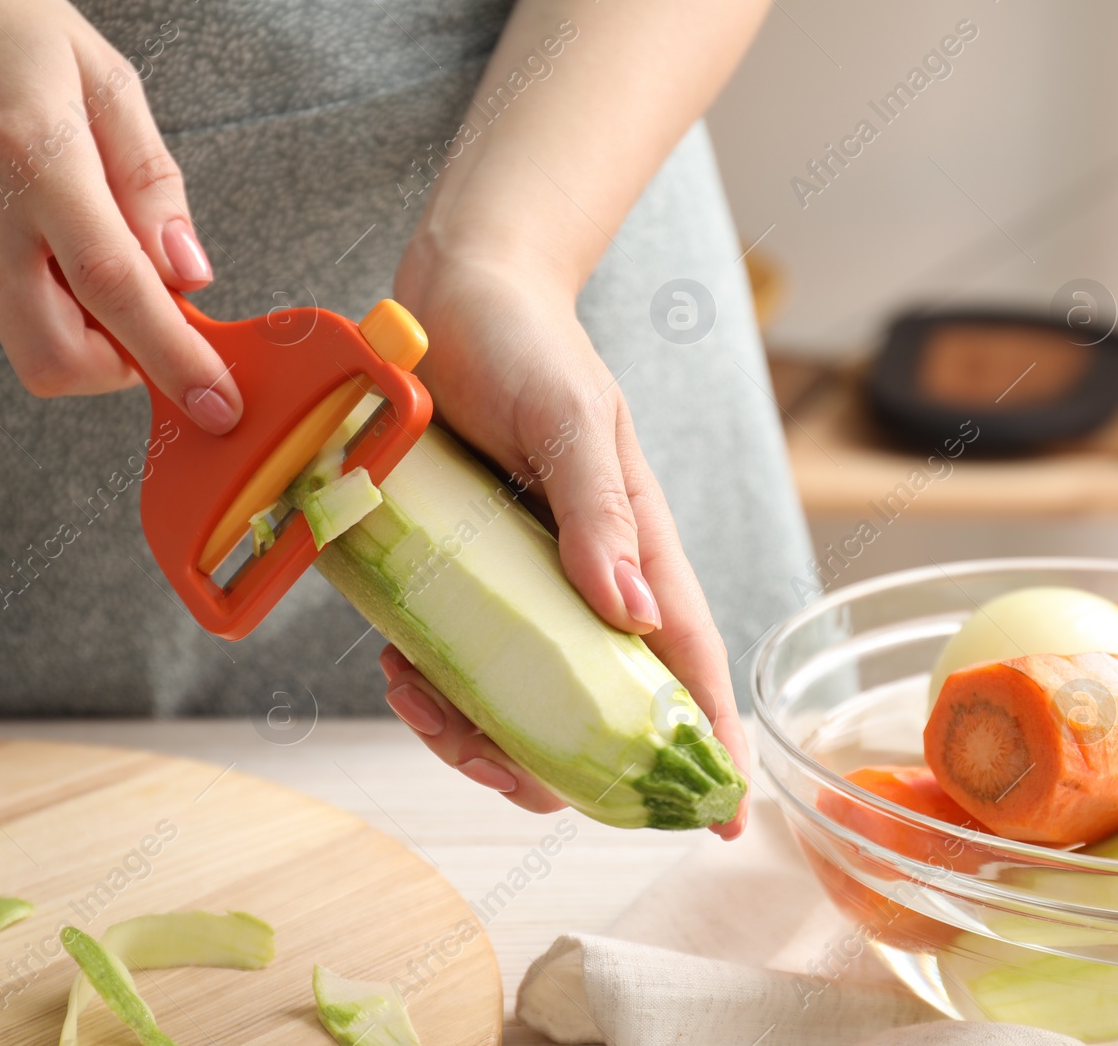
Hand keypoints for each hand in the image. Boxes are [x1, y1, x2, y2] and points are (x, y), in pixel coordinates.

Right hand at [0, 0, 240, 430]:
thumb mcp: (105, 80)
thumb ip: (152, 184)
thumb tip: (188, 275)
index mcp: (35, 157)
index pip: (115, 289)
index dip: (172, 359)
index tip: (214, 402)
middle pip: (54, 357)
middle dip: (115, 368)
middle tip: (140, 322)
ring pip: (19, 337)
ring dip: (68, 319)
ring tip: (64, 234)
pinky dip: (19, 289)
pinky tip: (10, 219)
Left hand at [383, 244, 750, 838]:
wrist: (451, 297)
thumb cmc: (529, 345)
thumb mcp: (572, 416)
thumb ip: (601, 510)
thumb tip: (632, 614)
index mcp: (635, 550)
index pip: (689, 660)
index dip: (710, 741)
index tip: (722, 819)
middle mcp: (582, 582)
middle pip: (594, 709)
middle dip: (551, 762)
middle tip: (494, 763)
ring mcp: (518, 585)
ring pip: (515, 701)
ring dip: (470, 733)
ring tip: (418, 700)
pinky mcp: (456, 573)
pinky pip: (451, 659)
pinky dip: (426, 686)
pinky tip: (395, 664)